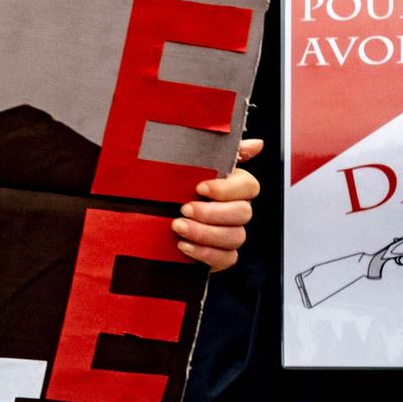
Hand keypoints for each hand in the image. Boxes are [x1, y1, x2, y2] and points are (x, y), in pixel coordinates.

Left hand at [173, 138, 261, 272]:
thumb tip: (256, 144)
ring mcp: (229, 235)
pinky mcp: (220, 256)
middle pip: (244, 213)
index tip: (200, 187)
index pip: (248, 186)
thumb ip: (216, 150)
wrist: (146, 225)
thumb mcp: (184, 166)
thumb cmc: (167, 193)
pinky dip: (205, 253)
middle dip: (212, 212)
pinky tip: (183, 246)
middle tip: (185, 209)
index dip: (227, 189)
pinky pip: (226, 258)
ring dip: (205, 233)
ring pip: (236, 236)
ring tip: (178, 226)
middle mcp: (234, 211)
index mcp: (231, 188)